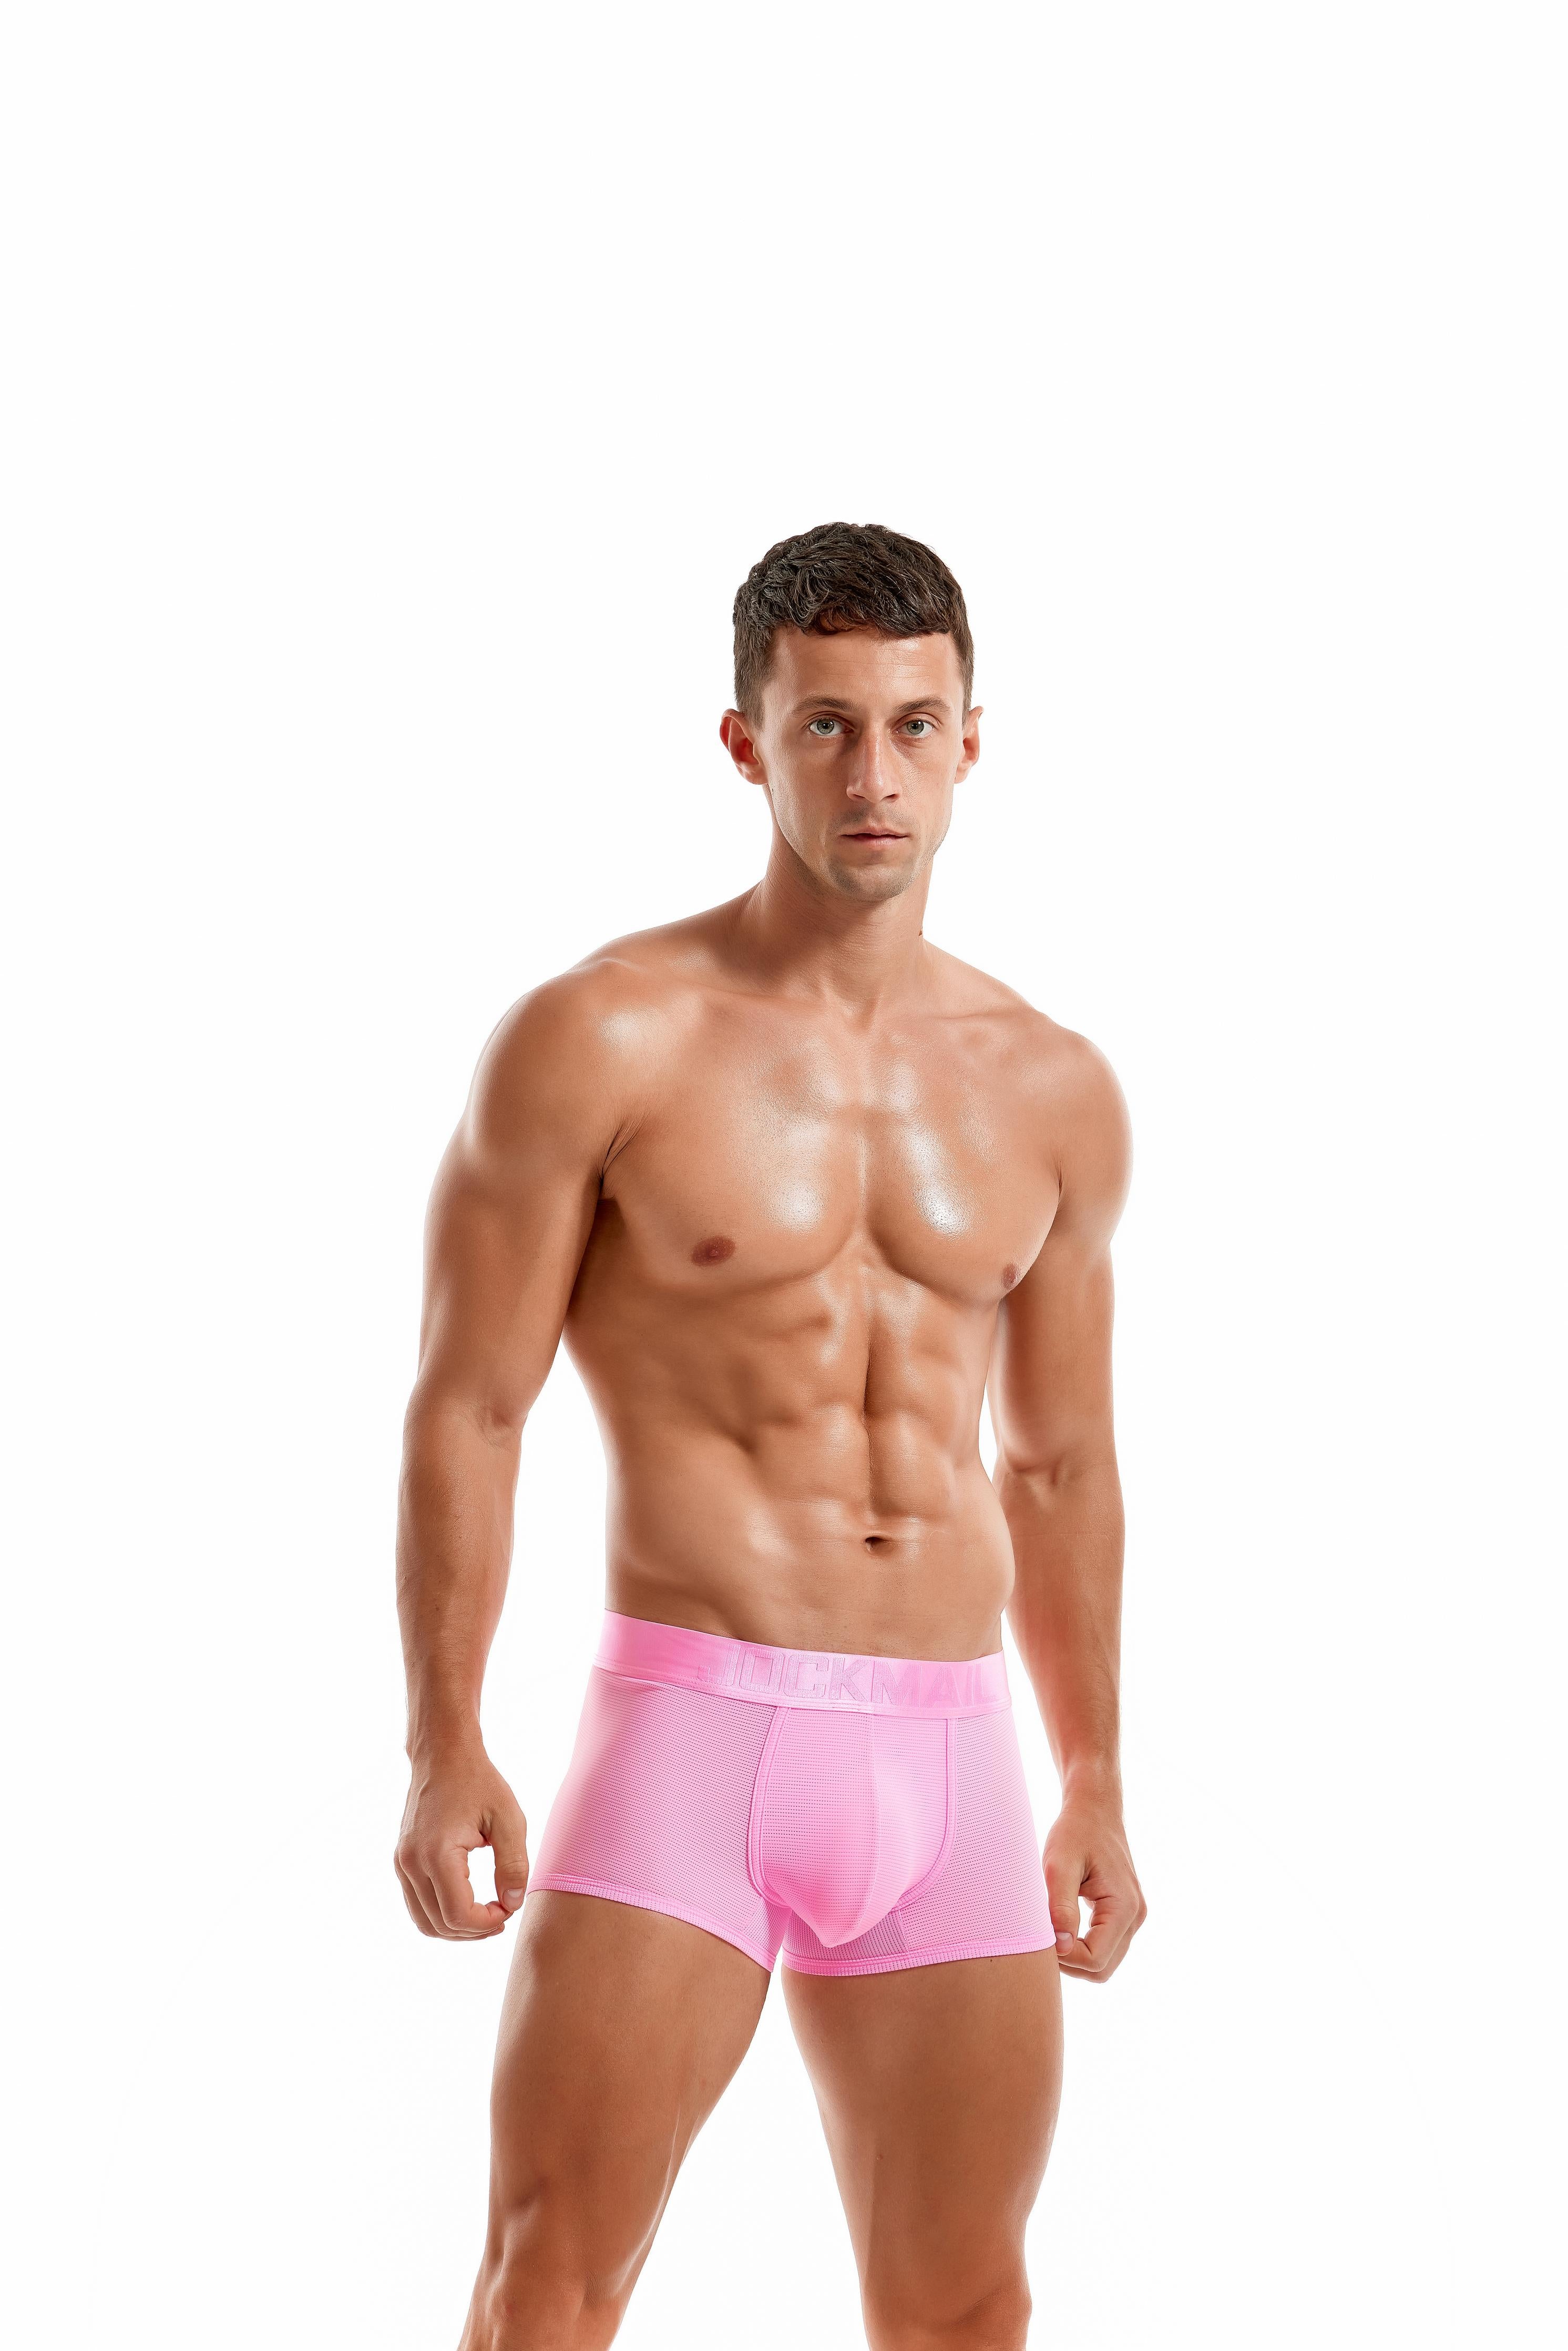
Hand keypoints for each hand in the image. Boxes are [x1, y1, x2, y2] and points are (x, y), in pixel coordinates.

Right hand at [394, 1743, 529, 1939]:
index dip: (488, 1922)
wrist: (443, 1755)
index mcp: (437, 1854)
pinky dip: (441, 1914)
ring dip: (456, 1928)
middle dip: (474, 1931)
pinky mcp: (401, 1861)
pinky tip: (468, 1903)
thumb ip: (514, 1865)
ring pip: (424, 1922)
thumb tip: (512, 1904)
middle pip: (440, 1925)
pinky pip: (417, 1904)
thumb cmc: (479, 1782)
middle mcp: (411, 1863)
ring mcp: (402, 1863)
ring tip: (487, 1915)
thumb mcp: (508, 1818)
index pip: (458, 1915)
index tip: (510, 1906)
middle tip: (503, 1914)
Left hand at [1044, 1791, 1145, 1979]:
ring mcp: (1133, 1917)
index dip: (1064, 1958)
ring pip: (1104, 1962)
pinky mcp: (1124, 1914)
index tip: (1040, 1938)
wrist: (1095, 1809)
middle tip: (1041, 1941)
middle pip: (1102, 1969)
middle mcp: (1135, 1916)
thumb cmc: (1075, 1832)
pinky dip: (1082, 1948)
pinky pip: (1106, 1947)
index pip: (1095, 1959)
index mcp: (1124, 1906)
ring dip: (1075, 1958)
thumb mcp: (1059, 1864)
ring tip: (1050, 1934)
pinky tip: (1061, 1929)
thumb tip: (1059, 1947)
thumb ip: (1060, 1906)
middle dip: (1069, 1964)